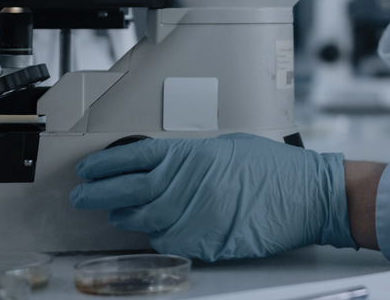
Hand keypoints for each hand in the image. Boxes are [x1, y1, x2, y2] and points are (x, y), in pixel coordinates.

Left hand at [69, 133, 353, 261]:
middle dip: (98, 192)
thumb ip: (193, 157)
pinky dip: (157, 235)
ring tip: (115, 213)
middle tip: (82, 195)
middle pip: (127, 190)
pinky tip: (154, 229)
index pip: (134, 157)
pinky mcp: (204, 243)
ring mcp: (193, 217)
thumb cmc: (276, 170)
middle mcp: (187, 186)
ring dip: (124, 217)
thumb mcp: (229, 148)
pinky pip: (168, 241)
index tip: (88, 168)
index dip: (105, 164)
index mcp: (192, 157)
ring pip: (142, 221)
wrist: (307, 197)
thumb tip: (166, 164)